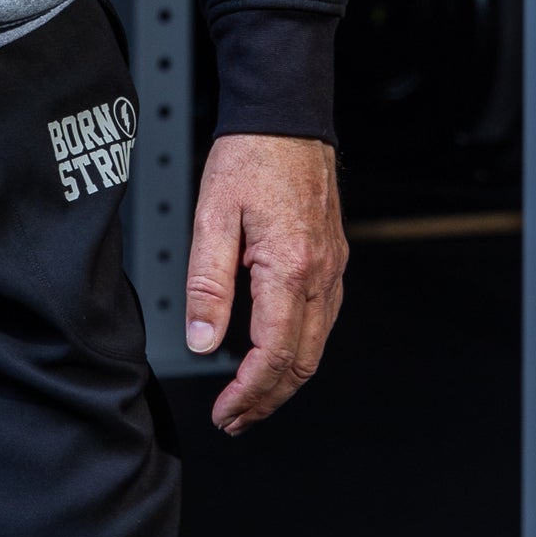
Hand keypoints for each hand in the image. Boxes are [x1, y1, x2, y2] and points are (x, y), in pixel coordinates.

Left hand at [183, 133, 345, 435]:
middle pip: (301, 363)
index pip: (274, 355)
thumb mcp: (213, 216)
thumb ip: (207, 283)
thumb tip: (202, 341)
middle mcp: (321, 274)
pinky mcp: (333, 259)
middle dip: (268, 399)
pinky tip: (275, 353)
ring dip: (285, 380)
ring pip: (316, 347)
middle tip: (234, 419)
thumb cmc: (249, 157)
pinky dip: (299, 350)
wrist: (286, 118)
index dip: (250, 393)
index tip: (226, 414)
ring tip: (249, 397)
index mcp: (290, 268)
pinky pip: (322, 320)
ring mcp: (333, 268)